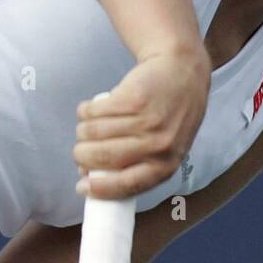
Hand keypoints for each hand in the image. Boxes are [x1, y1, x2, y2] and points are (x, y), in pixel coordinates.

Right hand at [74, 44, 210, 199]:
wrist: (183, 72)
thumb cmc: (169, 116)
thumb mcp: (164, 148)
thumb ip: (134, 164)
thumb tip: (89, 176)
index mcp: (166, 165)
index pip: (129, 184)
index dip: (100, 189)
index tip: (82, 187)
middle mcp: (159, 145)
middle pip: (104, 158)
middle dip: (82, 156)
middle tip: (80, 151)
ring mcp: (147, 121)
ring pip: (94, 133)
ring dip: (83, 131)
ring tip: (87, 127)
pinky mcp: (134, 99)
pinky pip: (95, 111)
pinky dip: (86, 111)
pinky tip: (90, 109)